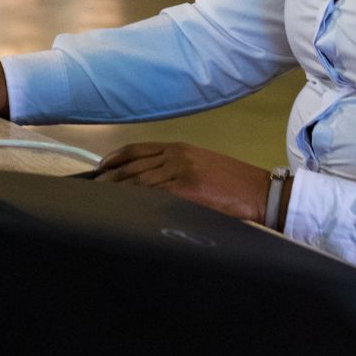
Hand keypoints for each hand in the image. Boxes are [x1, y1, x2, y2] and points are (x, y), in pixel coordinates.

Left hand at [96, 141, 270, 222]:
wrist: (262, 191)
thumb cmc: (234, 183)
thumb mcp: (201, 166)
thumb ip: (175, 169)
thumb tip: (149, 183)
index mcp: (179, 147)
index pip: (137, 150)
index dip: (115, 158)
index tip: (100, 168)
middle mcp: (176, 155)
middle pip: (133, 166)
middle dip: (111, 178)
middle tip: (93, 189)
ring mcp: (181, 170)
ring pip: (140, 181)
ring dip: (119, 191)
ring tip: (102, 200)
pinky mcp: (188, 189)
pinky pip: (155, 194)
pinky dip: (138, 201)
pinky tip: (126, 208)